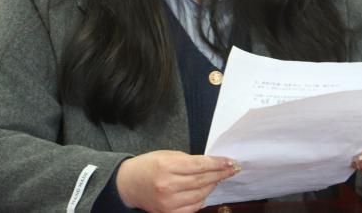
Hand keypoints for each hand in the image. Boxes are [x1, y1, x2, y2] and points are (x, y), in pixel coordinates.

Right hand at [115, 150, 238, 212]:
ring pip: (200, 195)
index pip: (198, 165)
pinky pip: (193, 207)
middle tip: (232, 169)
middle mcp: (167, 185)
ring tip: (219, 178)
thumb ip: (186, 160)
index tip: (230, 161)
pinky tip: (206, 191)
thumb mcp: (165, 155)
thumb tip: (210, 165)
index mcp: (165, 166)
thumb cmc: (148, 166)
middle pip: (201, 180)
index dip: (216, 164)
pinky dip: (202, 199)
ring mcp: (169, 202)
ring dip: (213, 186)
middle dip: (219, 174)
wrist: (129, 184)